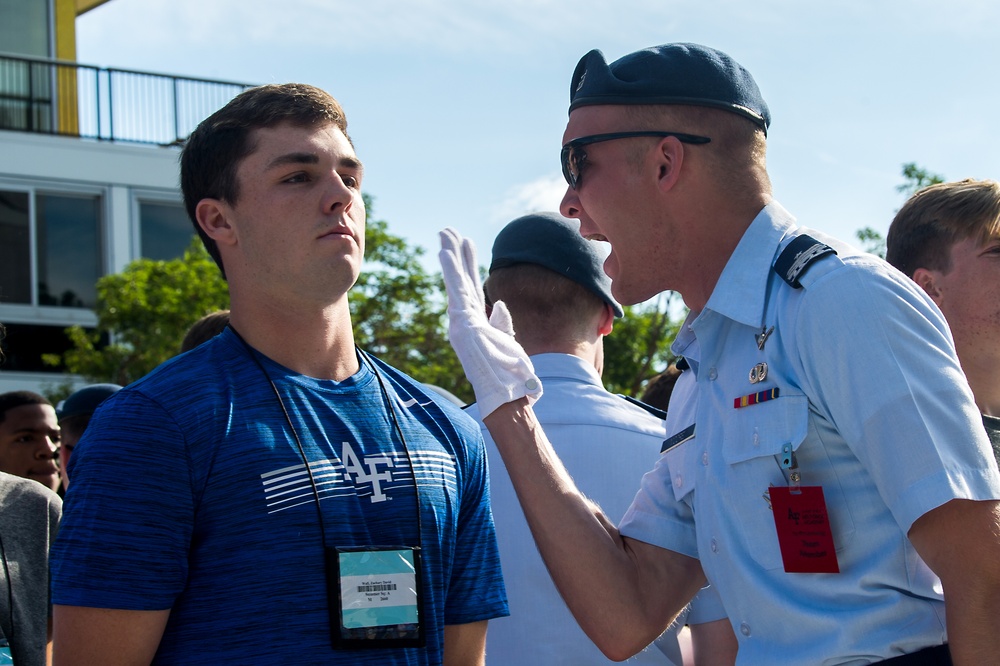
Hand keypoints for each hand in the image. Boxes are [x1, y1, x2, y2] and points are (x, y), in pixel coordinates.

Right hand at [438, 228, 540, 416]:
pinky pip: (456, 291)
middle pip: (461, 279)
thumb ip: (501, 322)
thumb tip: (499, 304)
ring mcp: (461, 321)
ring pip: (455, 281)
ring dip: (450, 256)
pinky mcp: (462, 323)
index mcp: (476, 322)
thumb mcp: (507, 342)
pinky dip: (450, 270)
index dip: (469, 264)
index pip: (472, 286)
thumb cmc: (508, 375)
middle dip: (456, 253)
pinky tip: (444, 251)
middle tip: (449, 230)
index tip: (467, 242)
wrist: (506, 394)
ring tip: (444, 233)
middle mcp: (465, 319)